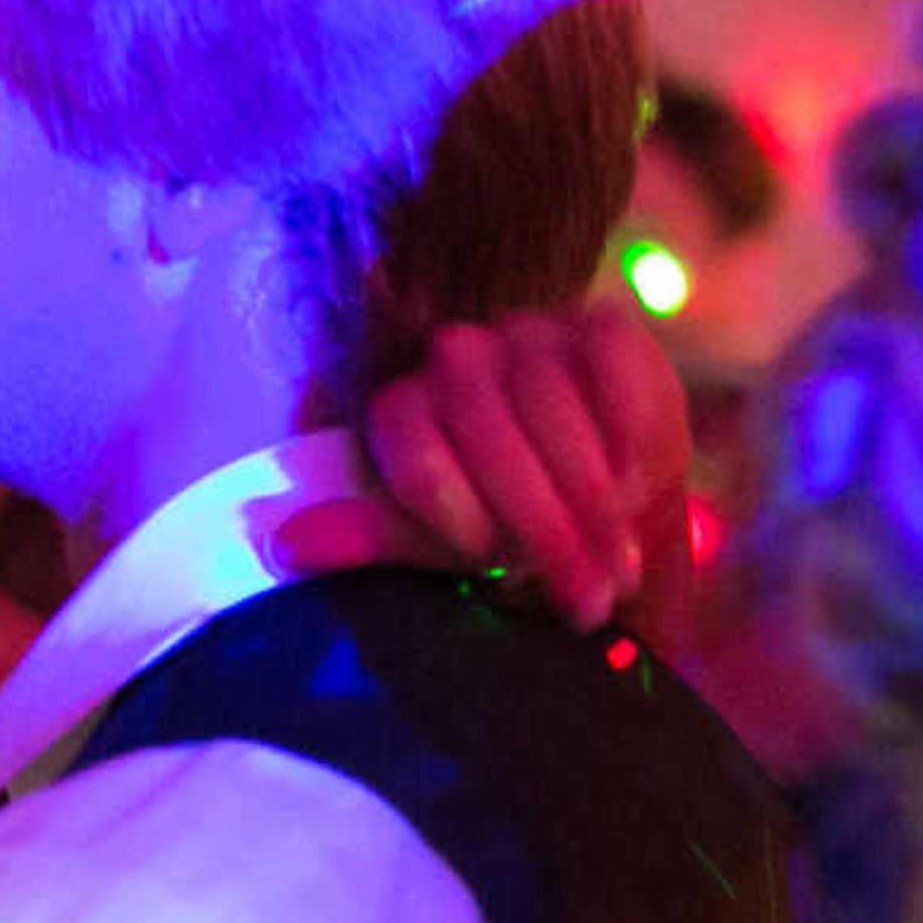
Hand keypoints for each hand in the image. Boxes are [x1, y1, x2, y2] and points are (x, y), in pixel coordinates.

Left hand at [270, 302, 691, 631]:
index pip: (414, 452)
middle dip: (539, 526)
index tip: (490, 565)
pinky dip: (628, 430)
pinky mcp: (600, 328)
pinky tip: (640, 487)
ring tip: (619, 561)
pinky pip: (611, 366)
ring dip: (591, 494)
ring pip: (550, 404)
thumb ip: (374, 539)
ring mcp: (530, 335)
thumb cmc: (512, 529)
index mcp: (405, 409)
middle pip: (487, 431)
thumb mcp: (440, 548)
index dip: (457, 517)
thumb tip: (283, 545)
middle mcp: (457, 358)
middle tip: (580, 594)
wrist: (607, 508)